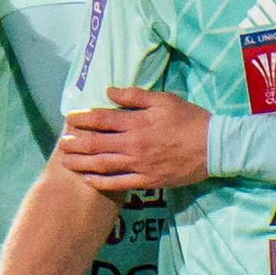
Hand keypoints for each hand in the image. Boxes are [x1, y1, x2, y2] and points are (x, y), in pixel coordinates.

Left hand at [54, 86, 208, 193]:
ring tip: (66, 161)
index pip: (102, 120)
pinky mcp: (147, 181)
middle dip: (76, 143)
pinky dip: (100, 182)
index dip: (82, 119)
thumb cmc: (189, 119)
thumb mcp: (164, 99)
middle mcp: (134, 144)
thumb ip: (135, 96)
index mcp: (137, 122)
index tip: (69, 119)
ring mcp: (139, 165)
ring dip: (81, 163)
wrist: (214, 147)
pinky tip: (87, 179)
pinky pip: (118, 183)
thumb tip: (108, 91)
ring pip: (103, 165)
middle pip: (96, 144)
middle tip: (61, 143)